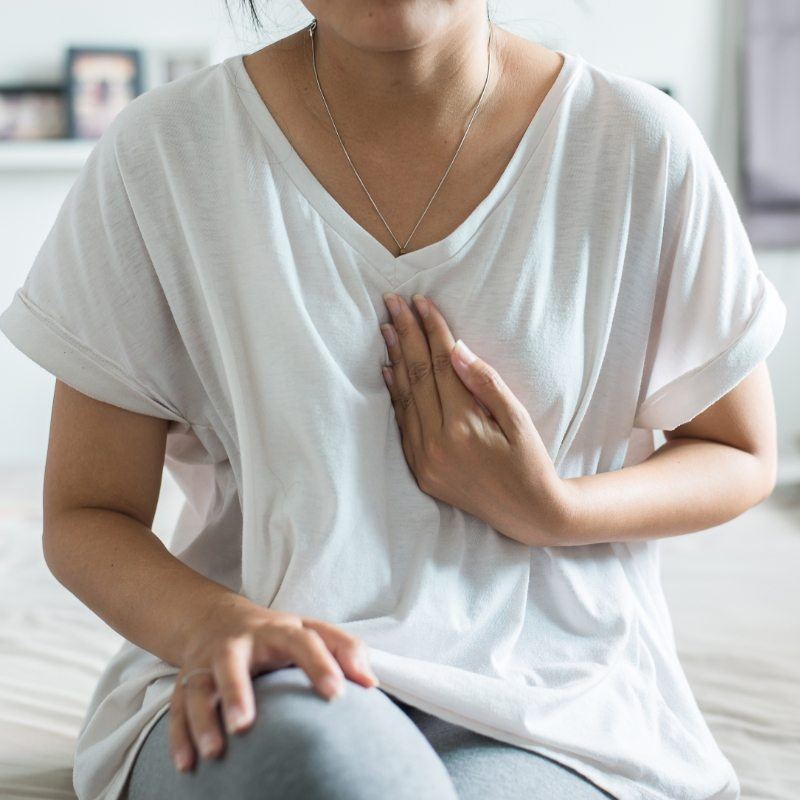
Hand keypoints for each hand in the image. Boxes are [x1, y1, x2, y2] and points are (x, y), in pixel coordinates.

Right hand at [170, 594, 378, 772]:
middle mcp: (237, 644)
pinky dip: (178, 738)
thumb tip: (370, 682)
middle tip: (244, 726)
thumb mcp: (310, 630)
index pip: (302, 641)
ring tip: (214, 753)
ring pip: (197, 689)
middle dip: (235, 692)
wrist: (217, 619)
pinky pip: (177, 709)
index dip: (320, 664)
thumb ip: (344, 649)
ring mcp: (206, 663)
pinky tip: (187, 765)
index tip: (337, 694)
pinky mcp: (184, 682)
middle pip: (231, 662)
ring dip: (202, 721)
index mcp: (277, 630)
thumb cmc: (276, 634)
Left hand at [379, 291, 568, 545]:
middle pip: (416, 376)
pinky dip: (395, 395)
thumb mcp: (518, 421)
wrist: (529, 514)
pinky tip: (388, 370)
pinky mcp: (420, 471)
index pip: (440, 366)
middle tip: (393, 302)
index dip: (431, 331)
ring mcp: (424, 459)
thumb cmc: (531, 464)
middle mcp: (436, 443)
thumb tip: (456, 348)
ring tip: (387, 327)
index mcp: (463, 428)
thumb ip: (486, 384)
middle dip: (405, 335)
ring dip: (394, 359)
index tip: (421, 302)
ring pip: (404, 399)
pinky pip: (402, 425)